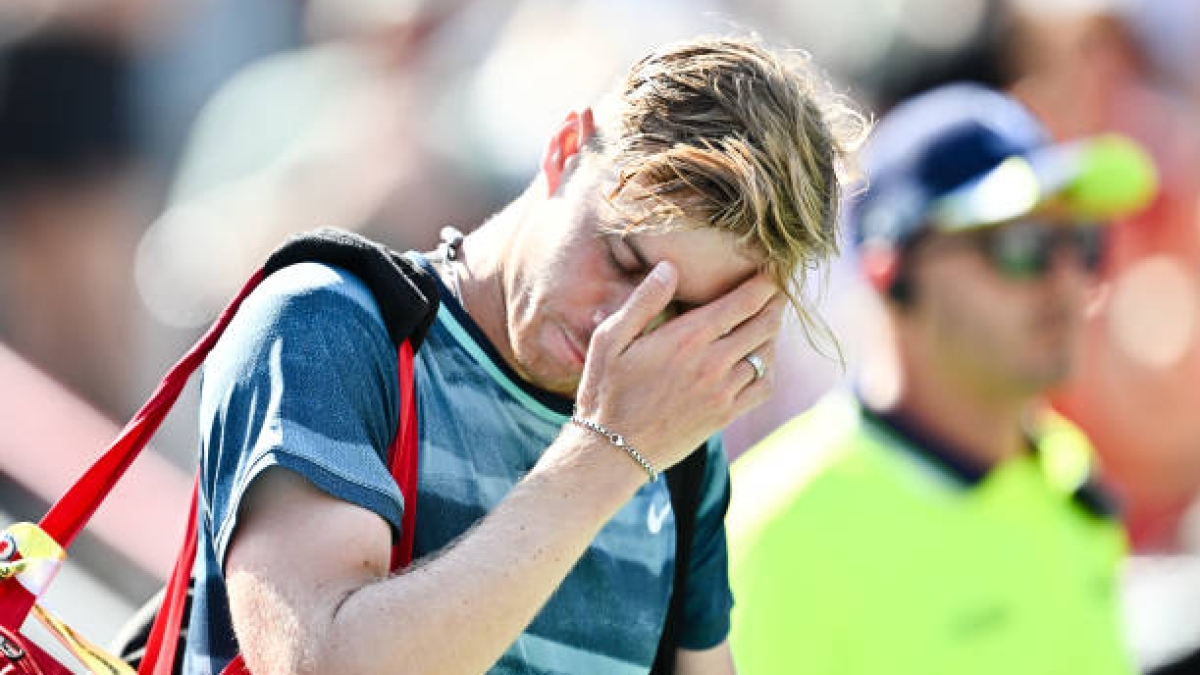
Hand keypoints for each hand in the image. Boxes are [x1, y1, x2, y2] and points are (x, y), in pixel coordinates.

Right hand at [573, 261, 783, 472]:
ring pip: (767, 353)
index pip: (745, 301)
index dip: (766, 282)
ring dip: (771, 333)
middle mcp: (713, 362)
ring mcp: (723, 391)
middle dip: (775, 302)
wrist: (612, 449)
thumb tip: (670, 267)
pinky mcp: (725, 415)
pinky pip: (763, 386)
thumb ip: (643, 301)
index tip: (771, 270)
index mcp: (688, 337)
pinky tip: (758, 359)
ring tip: (767, 320)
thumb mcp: (610, 339)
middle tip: (776, 290)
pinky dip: (768, 368)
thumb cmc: (607, 389)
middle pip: (765, 323)